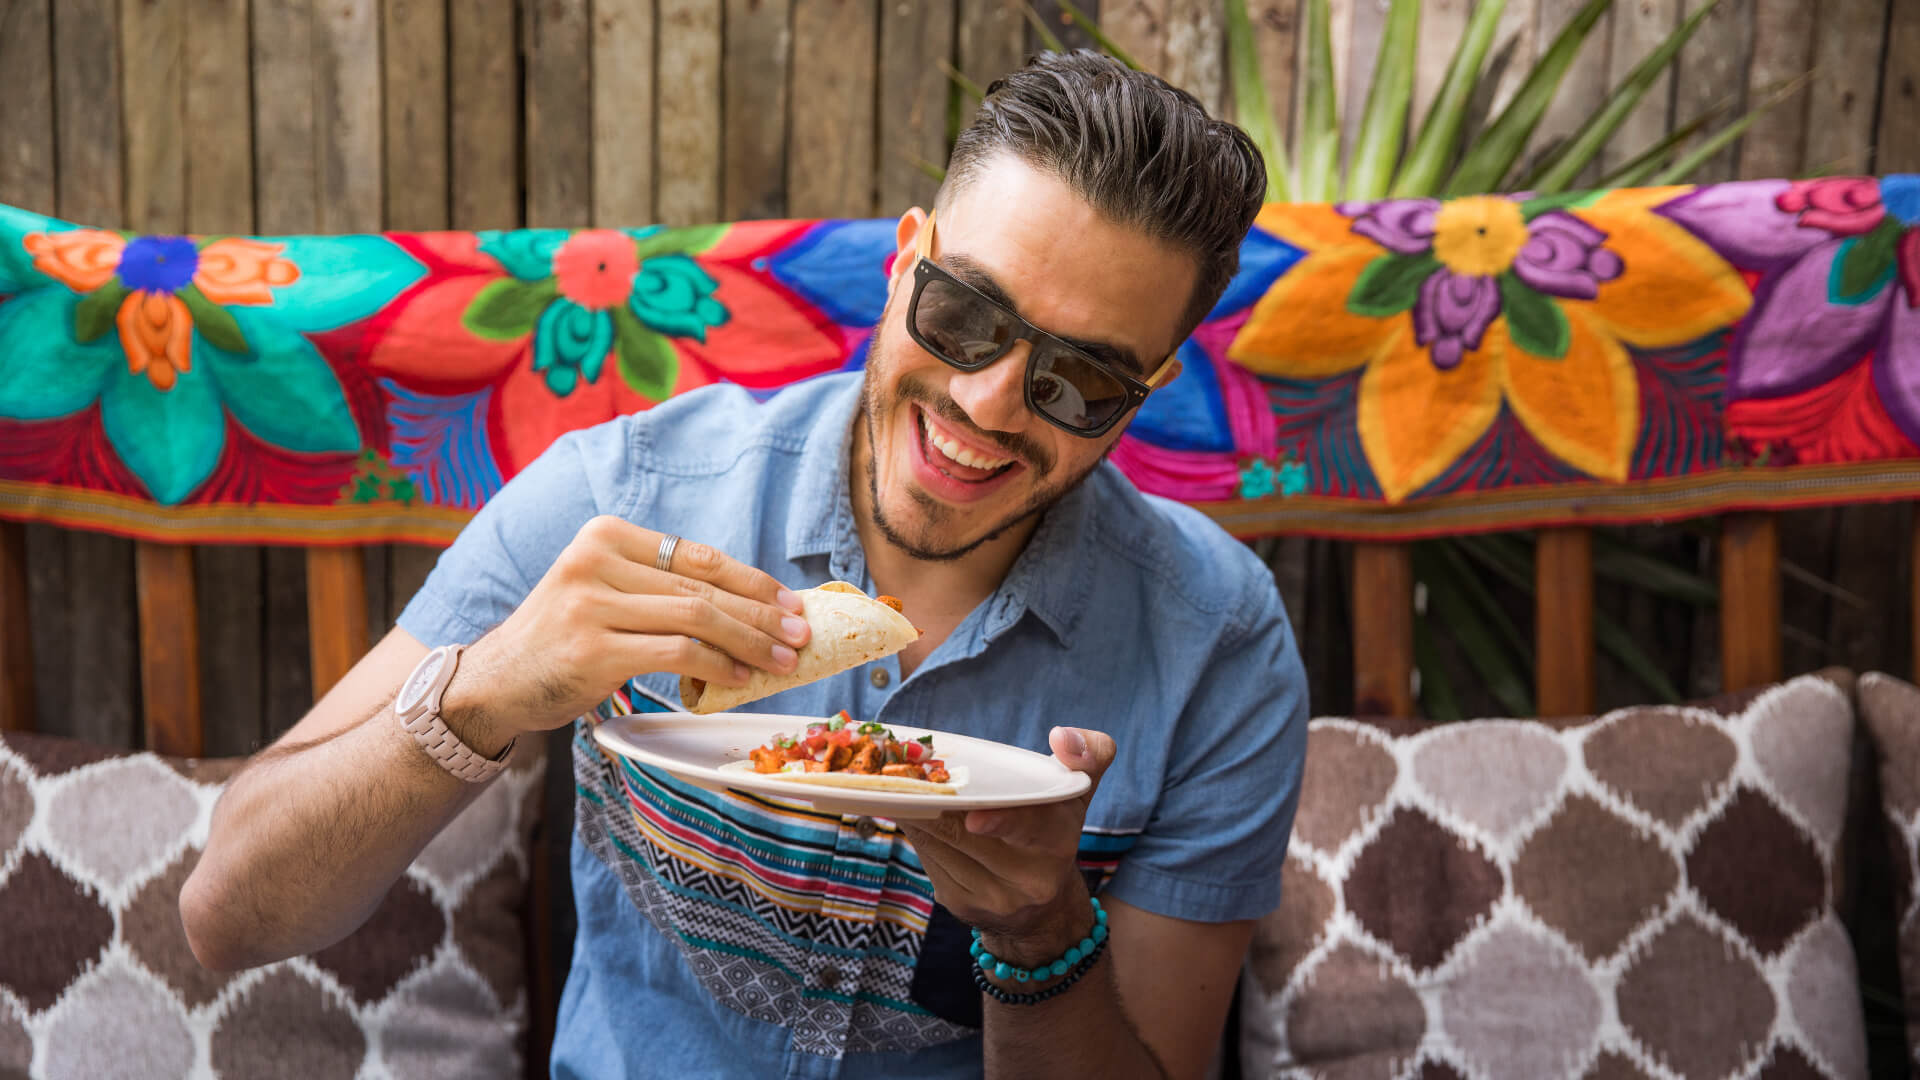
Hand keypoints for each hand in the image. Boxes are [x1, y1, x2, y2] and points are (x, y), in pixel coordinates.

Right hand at [448, 516, 809, 747]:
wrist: (496, 681)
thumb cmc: (565, 638)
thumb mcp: (604, 591)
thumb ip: (658, 587)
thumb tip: (748, 601)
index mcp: (605, 536)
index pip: (697, 556)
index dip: (751, 579)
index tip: (789, 601)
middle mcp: (594, 561)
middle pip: (701, 586)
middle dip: (760, 612)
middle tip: (800, 633)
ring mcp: (590, 605)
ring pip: (695, 618)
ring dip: (749, 641)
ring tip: (782, 659)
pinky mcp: (592, 650)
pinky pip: (676, 653)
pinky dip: (717, 665)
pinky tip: (740, 676)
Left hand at [898, 727, 1116, 965]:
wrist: (1043, 908)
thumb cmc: (1053, 830)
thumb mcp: (1078, 793)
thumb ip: (1088, 755)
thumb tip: (1061, 736)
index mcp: (1058, 843)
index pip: (1031, 829)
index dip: (1002, 822)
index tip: (974, 818)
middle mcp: (1029, 879)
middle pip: (966, 833)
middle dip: (936, 802)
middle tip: (909, 773)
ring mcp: (993, 897)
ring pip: (940, 844)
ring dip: (918, 813)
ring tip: (901, 786)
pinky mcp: (961, 904)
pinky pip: (928, 859)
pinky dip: (917, 831)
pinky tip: (912, 812)